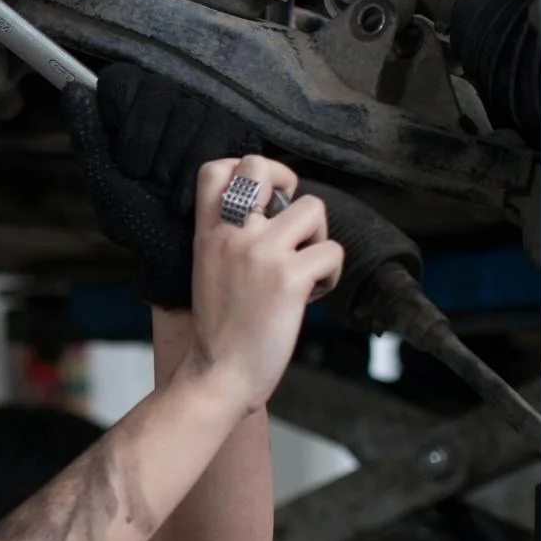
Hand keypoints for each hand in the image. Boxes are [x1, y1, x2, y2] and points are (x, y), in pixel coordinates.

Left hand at [62, 65, 262, 309]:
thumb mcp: (105, 182)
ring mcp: (203, 115)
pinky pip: (216, 129)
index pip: (121, 80)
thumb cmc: (139, 221)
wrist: (178, 255)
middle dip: (144, 144)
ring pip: (188, 111)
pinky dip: (195, 169)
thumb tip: (74, 90)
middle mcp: (167, 107)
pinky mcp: (235, 132)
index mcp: (130, 115)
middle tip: (143, 177)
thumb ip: (88, 136)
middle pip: (156, 91)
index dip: (120, 115)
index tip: (120, 153)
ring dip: (170, 161)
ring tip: (166, 189)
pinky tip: (186, 195)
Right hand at [184, 156, 344, 414]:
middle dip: (288, 184)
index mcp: (208, 233)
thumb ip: (230, 237)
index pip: (217, 169)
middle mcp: (233, 234)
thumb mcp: (209, 269)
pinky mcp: (290, 278)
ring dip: (318, 238)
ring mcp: (261, 253)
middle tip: (293, 222)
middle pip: (261, 166)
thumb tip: (273, 212)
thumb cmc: (220, 328)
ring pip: (314, 208)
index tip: (265, 195)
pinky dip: (330, 276)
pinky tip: (310, 296)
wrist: (219, 374)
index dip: (249, 168)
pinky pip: (332, 252)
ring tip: (303, 270)